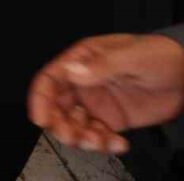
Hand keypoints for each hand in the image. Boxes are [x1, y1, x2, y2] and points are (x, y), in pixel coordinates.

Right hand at [28, 34, 183, 154]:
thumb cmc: (160, 55)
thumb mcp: (131, 56)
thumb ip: (101, 65)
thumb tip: (72, 71)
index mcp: (83, 60)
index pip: (51, 79)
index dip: (40, 98)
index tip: (41, 118)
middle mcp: (85, 82)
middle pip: (57, 106)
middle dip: (60, 124)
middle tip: (72, 136)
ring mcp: (97, 102)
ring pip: (74, 124)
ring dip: (82, 137)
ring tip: (99, 141)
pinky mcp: (111, 119)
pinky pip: (97, 135)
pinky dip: (103, 144)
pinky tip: (118, 143)